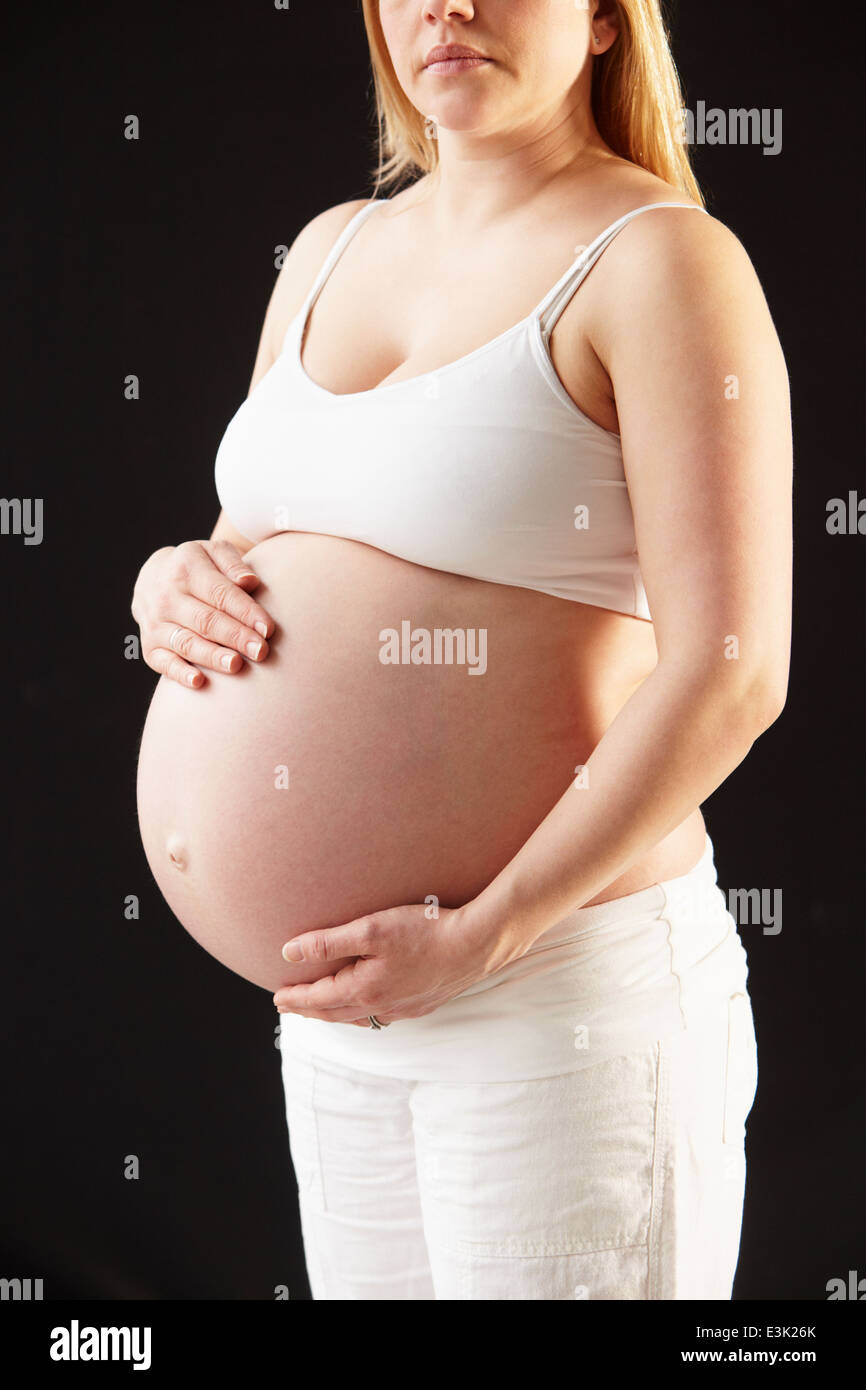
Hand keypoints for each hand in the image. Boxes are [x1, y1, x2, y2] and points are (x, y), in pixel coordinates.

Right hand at [131, 539, 273, 687]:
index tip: (268, 629)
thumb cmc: (198, 568)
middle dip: (235, 637)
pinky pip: (164, 663)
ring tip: (236, 665)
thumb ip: (233, 564)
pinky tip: (199, 682)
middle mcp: (166, 596)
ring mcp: (155, 623)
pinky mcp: (150, 647)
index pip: (220, 593)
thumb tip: (250, 582)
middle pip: (205, 620)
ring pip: (187, 642)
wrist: (154, 578)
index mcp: (186, 568)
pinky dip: (180, 673)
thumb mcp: (214, 553)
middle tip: (260, 651)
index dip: (245, 612)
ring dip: (212, 656)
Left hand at [272, 903, 489, 1027]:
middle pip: (335, 1013)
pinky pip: (382, 1016)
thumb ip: (328, 942)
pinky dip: (363, 1013)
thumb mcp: (370, 928)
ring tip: (323, 1007)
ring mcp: (404, 1008)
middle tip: (291, 1006)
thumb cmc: (425, 931)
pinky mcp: (422, 1004)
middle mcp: (382, 1006)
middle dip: (310, 1010)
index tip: (277, 998)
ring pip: (359, 1017)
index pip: (319, 998)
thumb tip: (289, 953)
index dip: (295, 998)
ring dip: (335, 1013)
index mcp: (364, 990)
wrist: (476, 944)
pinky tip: (368, 1005)